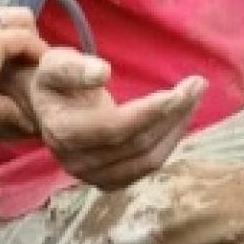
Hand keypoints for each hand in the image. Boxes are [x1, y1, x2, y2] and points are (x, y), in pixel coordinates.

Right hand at [28, 49, 205, 189]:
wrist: (45, 107)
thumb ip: (75, 68)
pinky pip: (147, 166)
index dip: (149, 112)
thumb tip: (102, 72)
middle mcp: (78, 162)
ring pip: (147, 159)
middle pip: (136, 144)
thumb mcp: (55, 63)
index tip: (179, 91)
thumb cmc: (54, 80)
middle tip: (197, 84)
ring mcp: (93, 176)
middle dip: (172, 114)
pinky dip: (169, 142)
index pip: (114, 128)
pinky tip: (181, 117)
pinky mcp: (109, 180)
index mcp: (64, 132)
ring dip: (177, 128)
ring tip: (194, 95)